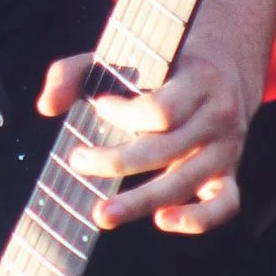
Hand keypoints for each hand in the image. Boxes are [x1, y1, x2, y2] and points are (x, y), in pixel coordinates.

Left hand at [37, 45, 254, 234]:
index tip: (98, 107)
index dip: (124, 115)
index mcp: (199, 80)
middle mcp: (218, 116)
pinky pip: (223, 205)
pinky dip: (197, 219)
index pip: (161, 110)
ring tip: (101, 214)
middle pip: (166, 149)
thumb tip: (47, 107)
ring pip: (184, 182)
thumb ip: (75, 72)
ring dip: (140, 202)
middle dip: (115, 161)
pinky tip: (162, 220)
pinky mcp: (229, 174)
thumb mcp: (125, 54)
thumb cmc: (164, 66)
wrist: (226, 69)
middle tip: (76, 160)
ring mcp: (226, 149)